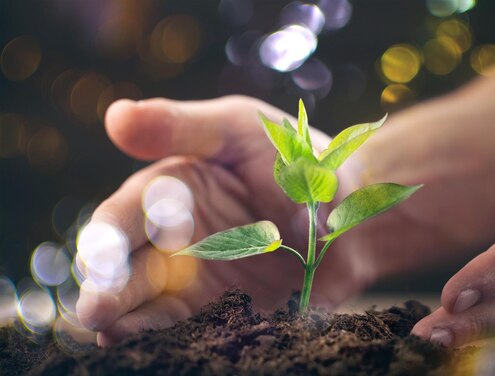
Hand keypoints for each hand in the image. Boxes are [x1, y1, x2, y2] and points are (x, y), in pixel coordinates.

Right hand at [75, 96, 372, 345]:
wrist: (354, 212)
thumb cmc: (296, 158)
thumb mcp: (238, 129)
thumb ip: (181, 126)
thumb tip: (115, 115)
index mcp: (169, 193)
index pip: (125, 215)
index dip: (110, 236)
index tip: (102, 255)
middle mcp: (177, 240)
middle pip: (131, 266)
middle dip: (110, 288)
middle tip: (95, 311)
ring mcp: (202, 279)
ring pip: (154, 304)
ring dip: (130, 321)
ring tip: (110, 337)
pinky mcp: (228, 310)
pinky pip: (196, 328)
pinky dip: (174, 338)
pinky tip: (153, 349)